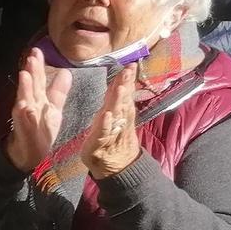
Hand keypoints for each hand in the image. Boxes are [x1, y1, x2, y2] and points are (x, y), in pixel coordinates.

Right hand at [5, 48, 71, 173]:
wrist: (30, 153)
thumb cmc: (41, 130)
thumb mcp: (54, 108)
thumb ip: (58, 91)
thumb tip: (66, 72)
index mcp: (39, 99)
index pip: (39, 79)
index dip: (39, 65)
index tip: (37, 50)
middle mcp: (30, 104)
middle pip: (31, 85)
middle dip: (31, 71)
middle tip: (31, 56)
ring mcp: (25, 117)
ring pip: (25, 100)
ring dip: (25, 88)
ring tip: (25, 75)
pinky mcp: (24, 130)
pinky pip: (24, 122)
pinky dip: (24, 114)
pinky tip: (24, 107)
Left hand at [84, 64, 141, 178]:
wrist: (116, 165)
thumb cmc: (112, 137)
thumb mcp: (114, 115)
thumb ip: (117, 98)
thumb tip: (122, 79)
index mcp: (119, 111)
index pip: (123, 92)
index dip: (127, 79)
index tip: (130, 65)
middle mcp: (117, 119)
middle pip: (122, 100)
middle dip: (125, 85)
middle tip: (128, 71)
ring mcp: (110, 130)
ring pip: (115, 113)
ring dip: (118, 101)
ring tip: (120, 88)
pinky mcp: (100, 142)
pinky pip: (103, 132)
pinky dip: (105, 123)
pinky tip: (106, 115)